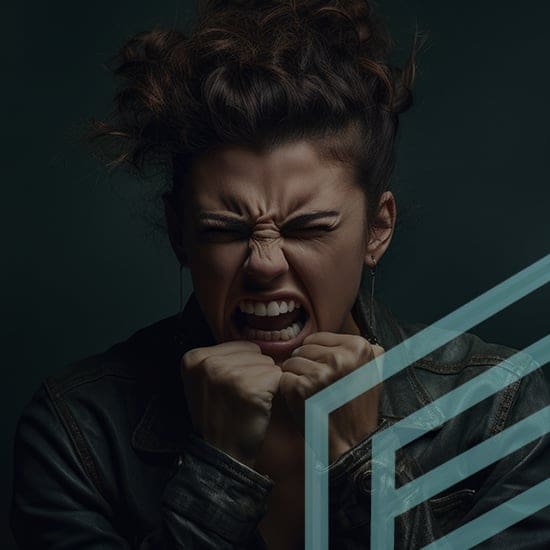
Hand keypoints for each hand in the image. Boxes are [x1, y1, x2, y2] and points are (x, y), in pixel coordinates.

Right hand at [180, 341, 281, 467]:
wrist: (222, 454)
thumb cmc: (219, 416)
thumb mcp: (205, 381)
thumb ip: (221, 358)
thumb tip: (256, 344)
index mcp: (194, 358)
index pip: (241, 345)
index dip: (245, 366)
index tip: (231, 388)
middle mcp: (208, 363)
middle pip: (256, 352)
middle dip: (256, 372)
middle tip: (241, 396)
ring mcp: (228, 375)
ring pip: (268, 364)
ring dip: (265, 382)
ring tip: (248, 401)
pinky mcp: (249, 388)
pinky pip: (277, 377)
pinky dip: (274, 391)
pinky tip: (259, 406)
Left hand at [279, 332, 384, 462]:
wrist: (352, 444)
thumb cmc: (358, 408)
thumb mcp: (373, 372)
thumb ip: (364, 350)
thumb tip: (353, 334)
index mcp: (359, 348)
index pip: (318, 338)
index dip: (316, 356)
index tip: (327, 373)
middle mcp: (340, 357)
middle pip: (303, 348)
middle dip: (305, 365)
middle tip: (319, 387)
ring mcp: (320, 372)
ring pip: (291, 362)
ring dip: (296, 377)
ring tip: (312, 394)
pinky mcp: (302, 388)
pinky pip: (283, 378)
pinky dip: (288, 390)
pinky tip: (303, 401)